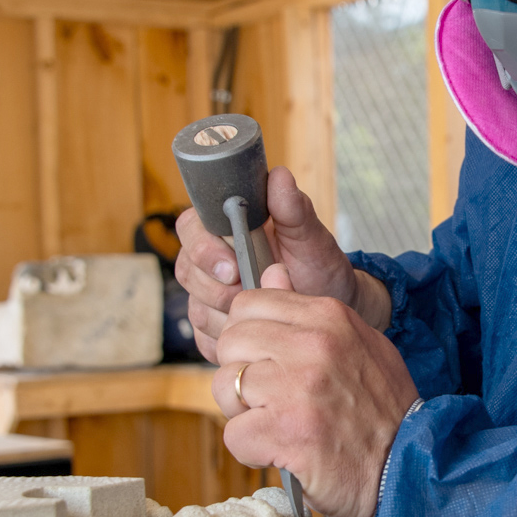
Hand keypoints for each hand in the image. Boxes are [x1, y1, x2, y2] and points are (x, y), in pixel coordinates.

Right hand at [175, 166, 390, 360]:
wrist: (329, 308)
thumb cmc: (319, 266)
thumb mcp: (311, 238)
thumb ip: (293, 209)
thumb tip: (279, 177)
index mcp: (226, 229)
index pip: (191, 226)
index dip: (204, 248)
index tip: (233, 266)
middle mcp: (211, 260)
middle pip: (187, 270)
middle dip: (218, 288)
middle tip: (252, 292)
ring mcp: (208, 295)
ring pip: (196, 308)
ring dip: (229, 315)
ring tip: (263, 312)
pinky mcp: (213, 328)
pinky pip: (206, 338)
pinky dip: (231, 339)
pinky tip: (257, 332)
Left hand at [213, 264, 417, 516]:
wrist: (410, 468)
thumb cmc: (383, 411)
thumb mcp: (357, 344)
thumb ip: (308, 312)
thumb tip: (271, 273)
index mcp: (329, 317)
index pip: (248, 304)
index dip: (247, 336)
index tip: (265, 361)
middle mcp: (312, 345)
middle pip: (230, 341)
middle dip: (239, 372)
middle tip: (268, 398)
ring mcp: (298, 388)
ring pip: (225, 385)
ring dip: (243, 412)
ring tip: (277, 424)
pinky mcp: (286, 432)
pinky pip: (234, 433)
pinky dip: (251, 449)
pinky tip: (281, 450)